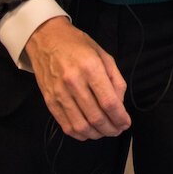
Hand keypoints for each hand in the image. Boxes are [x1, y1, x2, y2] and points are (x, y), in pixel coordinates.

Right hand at [23, 18, 129, 138]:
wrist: (46, 39)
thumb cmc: (78, 45)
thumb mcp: (104, 56)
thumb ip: (115, 80)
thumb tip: (120, 105)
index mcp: (91, 68)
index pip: (108, 102)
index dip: (120, 117)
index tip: (126, 123)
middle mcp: (74, 82)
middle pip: (96, 117)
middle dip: (111, 128)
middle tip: (118, 130)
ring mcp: (59, 94)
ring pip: (81, 125)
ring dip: (97, 134)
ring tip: (105, 132)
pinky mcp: (49, 101)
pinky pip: (66, 125)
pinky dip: (80, 134)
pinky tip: (89, 132)